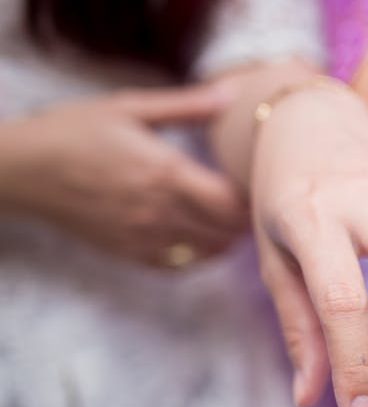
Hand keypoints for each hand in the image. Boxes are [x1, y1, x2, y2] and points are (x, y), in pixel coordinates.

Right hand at [4, 85, 246, 266]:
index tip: (257, 179)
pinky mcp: (128, 253)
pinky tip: (200, 231)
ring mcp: (143, 237)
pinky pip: (180, 265)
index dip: (254, 195)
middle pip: (228, 230)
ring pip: (210, 252)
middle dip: (246, 217)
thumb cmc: (74, 130)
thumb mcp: (130, 107)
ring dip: (227, 236)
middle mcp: (159, 211)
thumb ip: (186, 105)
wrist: (20, 168)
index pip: (233, 202)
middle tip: (250, 197)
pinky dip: (200, 253)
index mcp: (165, 173)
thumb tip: (231, 94)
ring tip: (227, 214)